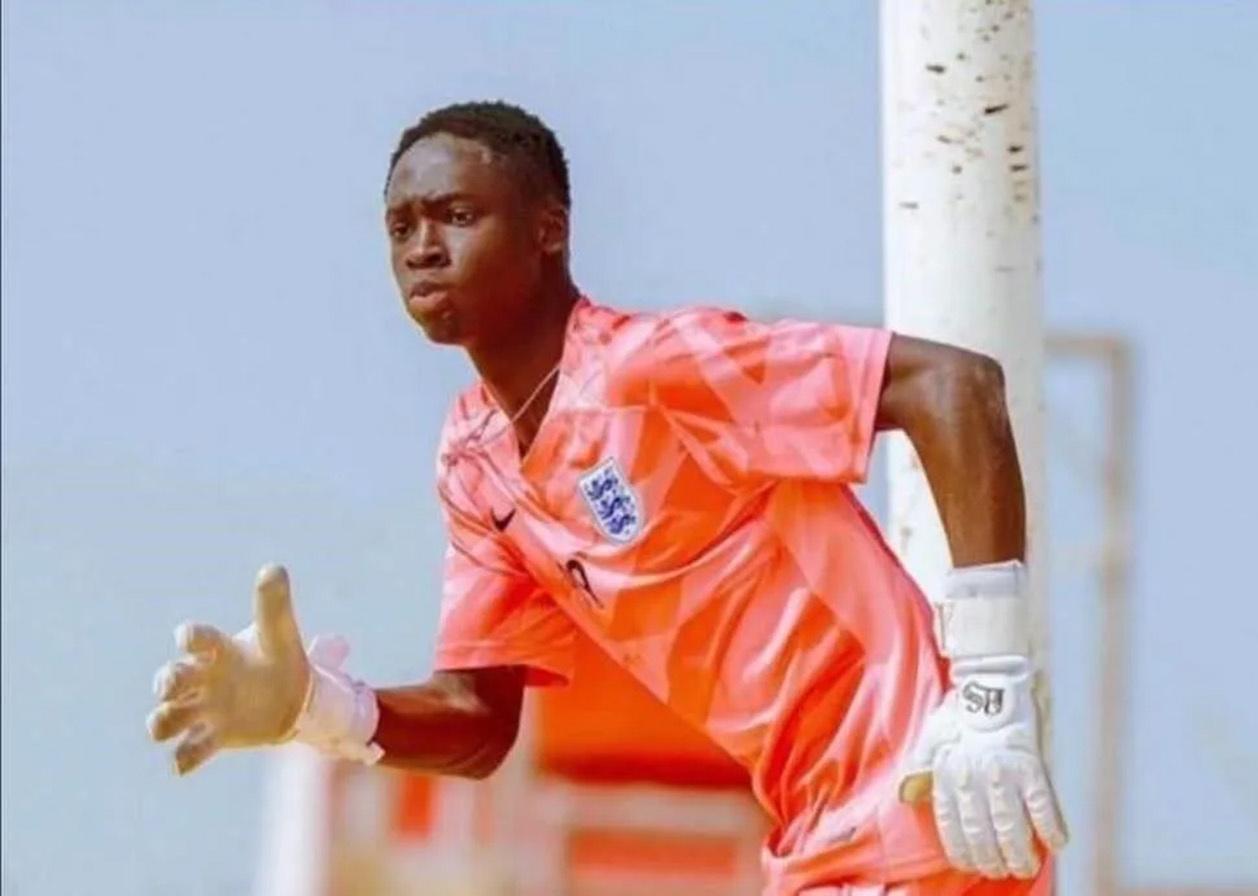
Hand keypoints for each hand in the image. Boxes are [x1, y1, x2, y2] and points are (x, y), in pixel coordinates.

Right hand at [147, 565, 311, 774]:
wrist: (293, 699)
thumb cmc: (278, 658)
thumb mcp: (280, 632)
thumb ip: (274, 604)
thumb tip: (274, 568)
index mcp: (218, 650)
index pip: (197, 639)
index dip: (190, 637)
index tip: (186, 637)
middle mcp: (203, 679)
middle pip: (171, 679)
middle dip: (166, 682)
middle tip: (170, 686)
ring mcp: (204, 710)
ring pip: (168, 718)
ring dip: (161, 722)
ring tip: (162, 728)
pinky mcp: (212, 738)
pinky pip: (189, 752)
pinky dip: (184, 758)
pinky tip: (183, 763)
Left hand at [899, 659, 1067, 878]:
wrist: (993, 686)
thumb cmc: (962, 716)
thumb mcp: (932, 738)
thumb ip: (920, 768)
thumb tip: (905, 796)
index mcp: (947, 772)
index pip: (951, 823)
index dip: (962, 849)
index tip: (971, 864)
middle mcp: (972, 777)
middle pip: (981, 831)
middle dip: (991, 857)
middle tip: (1001, 870)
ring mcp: (1002, 773)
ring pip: (1010, 826)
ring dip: (1018, 853)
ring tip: (1025, 866)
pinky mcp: (1031, 767)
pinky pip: (1042, 806)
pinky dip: (1050, 828)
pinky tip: (1055, 843)